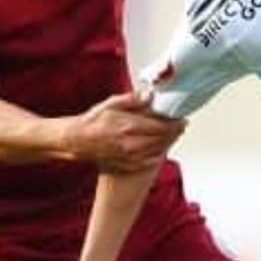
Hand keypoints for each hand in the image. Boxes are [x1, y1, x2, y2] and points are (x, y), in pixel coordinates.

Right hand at [67, 90, 184, 171]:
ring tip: (174, 135)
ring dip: (169, 143)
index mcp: (129, 126)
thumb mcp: (111, 104)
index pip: (161, 126)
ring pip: (158, 150)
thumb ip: (133, 100)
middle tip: (181, 126)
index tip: (182, 120)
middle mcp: (132, 144)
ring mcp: (130, 157)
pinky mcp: (127, 165)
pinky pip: (150, 162)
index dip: (175, 124)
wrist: (77, 140)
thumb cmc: (93, 121)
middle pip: (163, 139)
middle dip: (175, 133)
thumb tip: (150, 95)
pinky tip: (162, 148)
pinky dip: (159, 154)